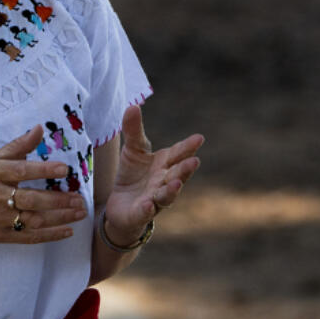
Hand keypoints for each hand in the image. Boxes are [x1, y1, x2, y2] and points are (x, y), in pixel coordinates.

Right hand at [0, 126, 86, 250]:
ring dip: (59, 218)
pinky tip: (67, 231)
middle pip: (31, 200)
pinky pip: (28, 237)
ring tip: (79, 213)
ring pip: (33, 221)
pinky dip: (49, 236)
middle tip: (79, 198)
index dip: (43, 170)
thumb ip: (16, 146)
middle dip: (57, 201)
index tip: (64, 168)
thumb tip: (40, 128)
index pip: (21, 171)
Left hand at [102, 106, 203, 245]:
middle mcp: (164, 182)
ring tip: (175, 184)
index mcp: (165, 164)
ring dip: (172, 190)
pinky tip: (148, 205)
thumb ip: (134, 130)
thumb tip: (133, 105)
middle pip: (177, 175)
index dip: (188, 147)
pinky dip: (147, 209)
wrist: (120, 206)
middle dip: (185, 169)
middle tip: (194, 161)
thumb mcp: (133, 150)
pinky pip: (145, 212)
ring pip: (166, 195)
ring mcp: (154, 199)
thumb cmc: (133, 174)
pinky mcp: (139, 214)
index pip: (178, 154)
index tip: (199, 138)